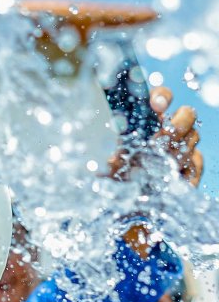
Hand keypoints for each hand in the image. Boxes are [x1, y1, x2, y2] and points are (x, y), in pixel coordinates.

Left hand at [111, 86, 203, 255]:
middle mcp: (166, 128)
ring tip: (159, 165)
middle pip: (186, 115)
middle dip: (177, 124)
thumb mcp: (103, 166)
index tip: (156, 106)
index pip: (160, 97)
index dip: (161, 97)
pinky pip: (197, 161)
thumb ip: (104, 158)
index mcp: (144, 119)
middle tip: (161, 139)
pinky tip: (172, 179)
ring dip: (178, 150)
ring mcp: (181, 145)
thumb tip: (103, 159)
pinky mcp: (191, 165)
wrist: (127, 204)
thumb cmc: (113, 176)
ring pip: (193, 137)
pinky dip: (187, 170)